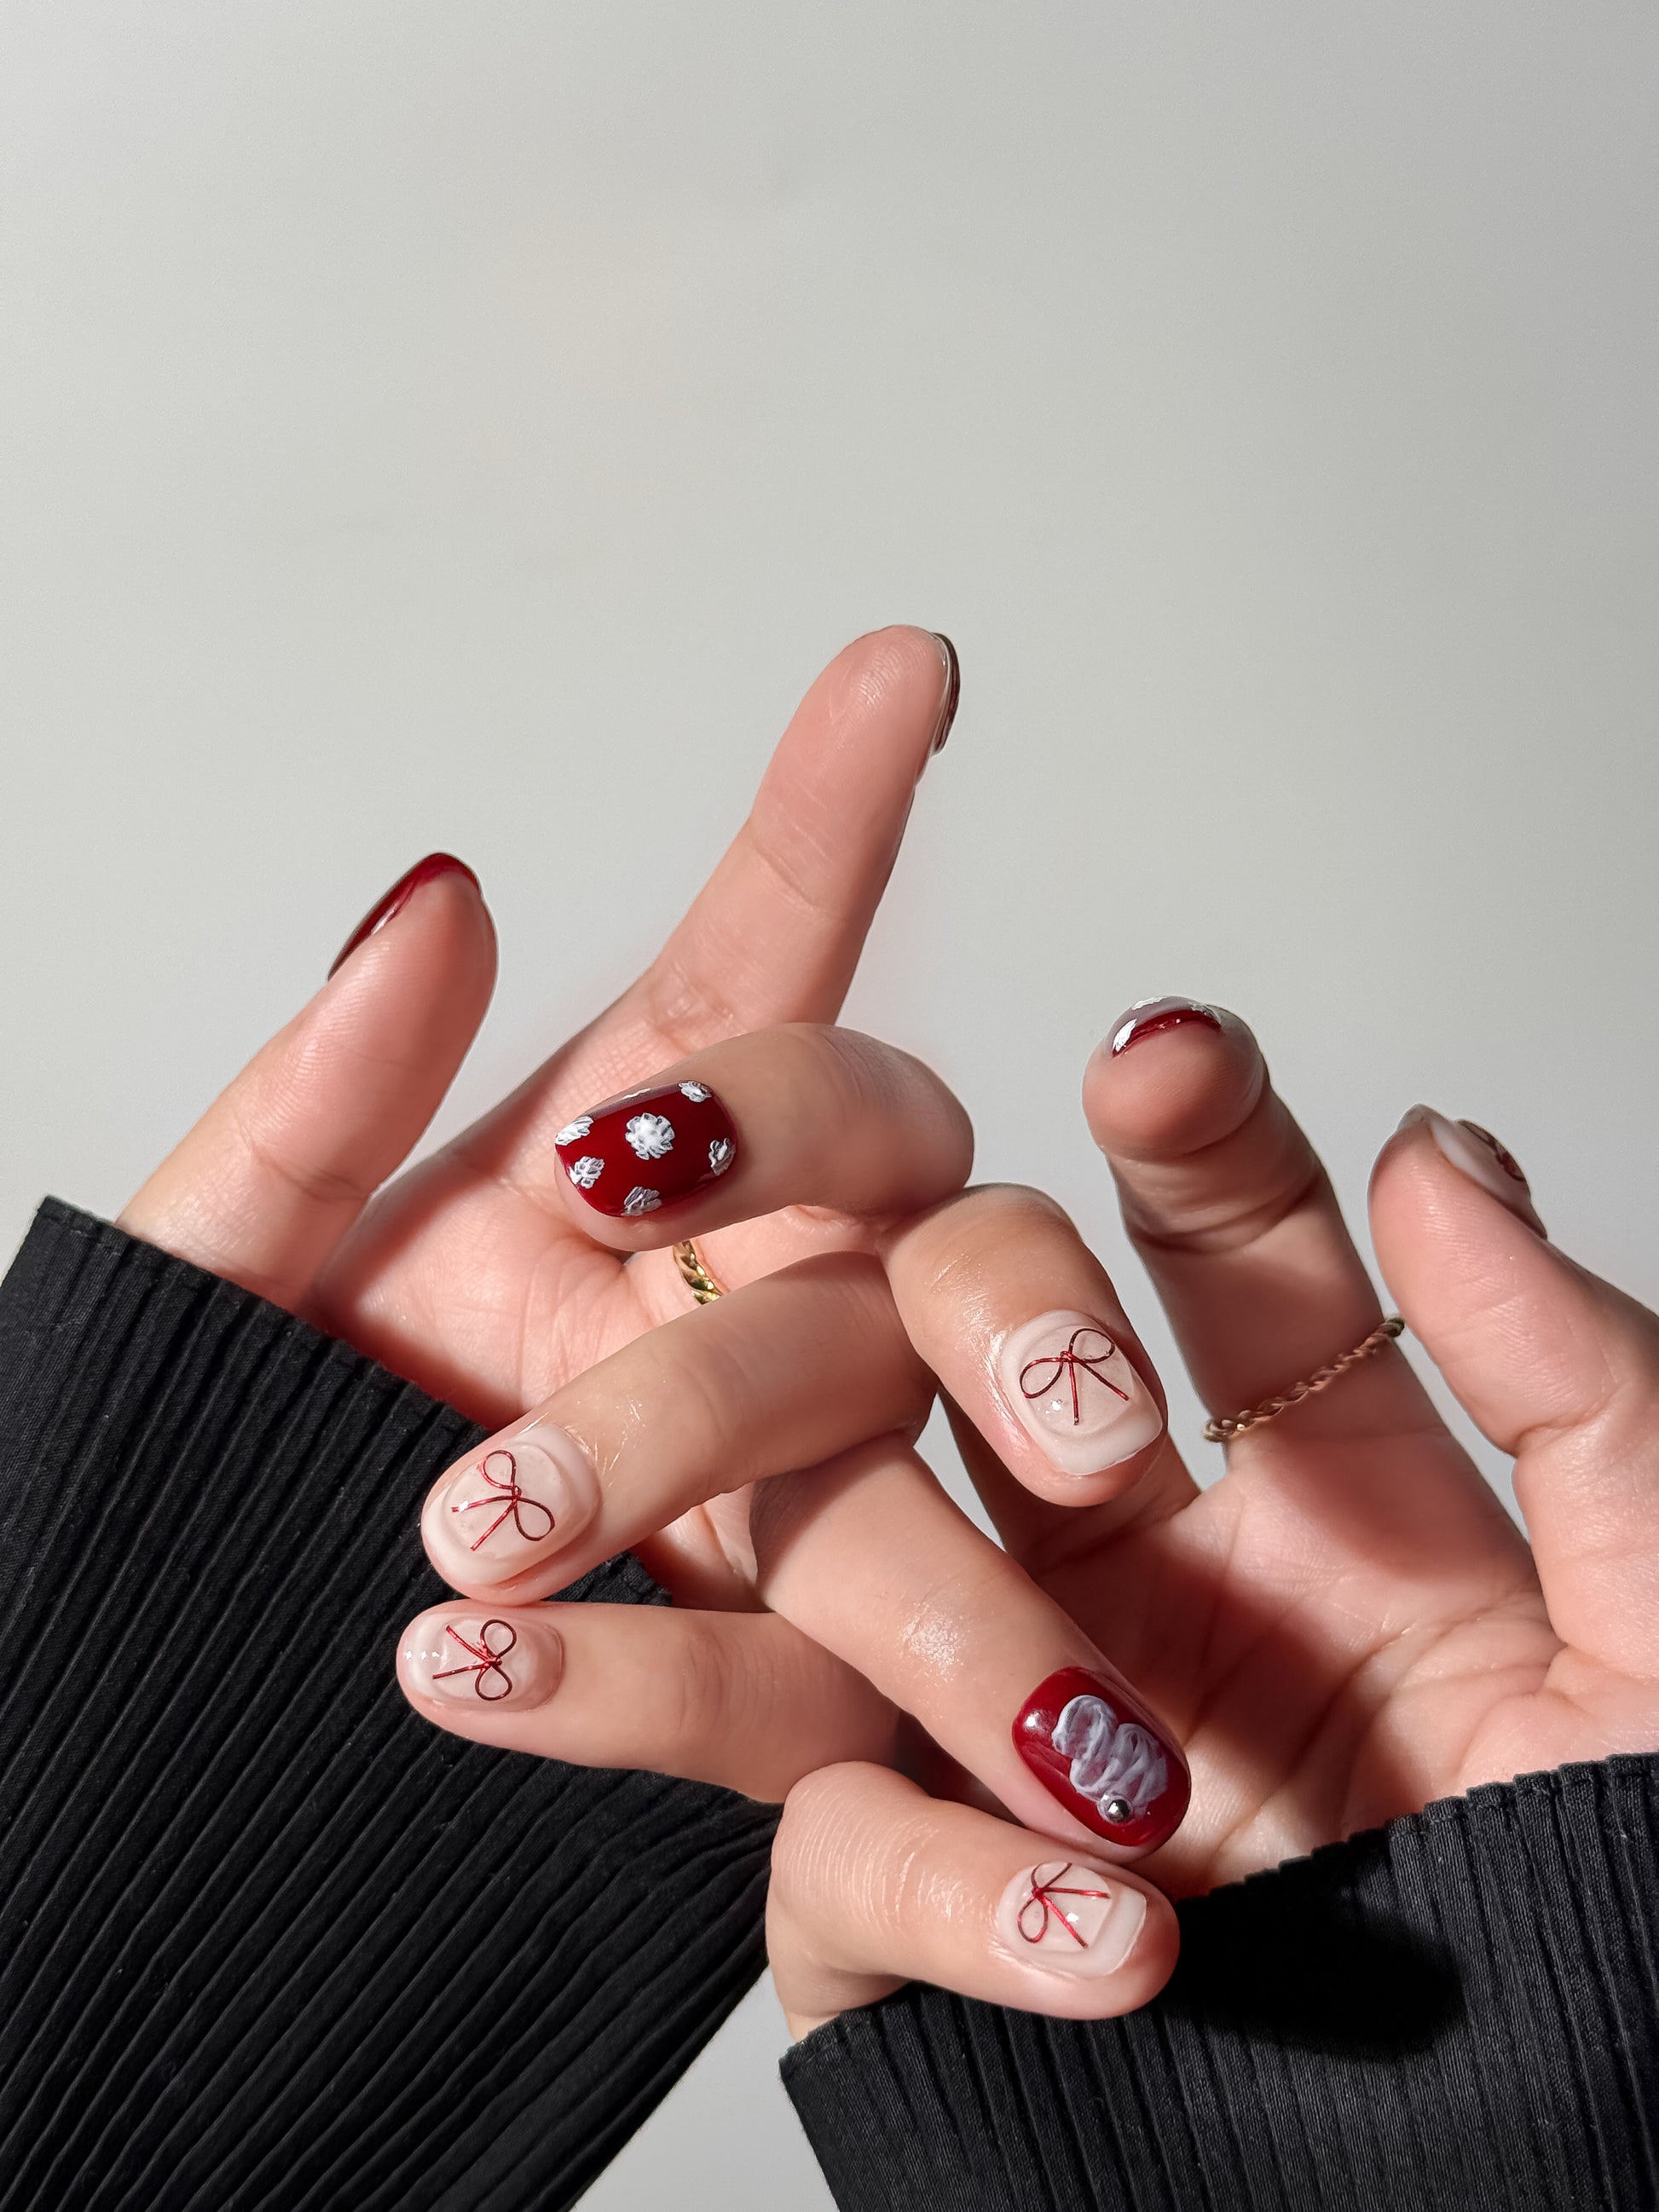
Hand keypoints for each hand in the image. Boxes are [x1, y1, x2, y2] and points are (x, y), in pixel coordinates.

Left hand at [120, 625, 964, 1622]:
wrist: (151, 1737)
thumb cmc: (199, 1473)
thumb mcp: (224, 1275)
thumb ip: (318, 1101)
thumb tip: (438, 896)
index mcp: (633, 1177)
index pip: (764, 968)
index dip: (832, 815)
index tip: (907, 660)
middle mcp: (748, 1306)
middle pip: (890, 1182)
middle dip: (817, 1145)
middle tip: (633, 1168)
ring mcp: (789, 1502)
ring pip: (894, 1446)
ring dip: (816, 1450)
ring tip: (565, 1506)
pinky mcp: (775, 1698)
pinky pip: (779, 1692)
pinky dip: (646, 1690)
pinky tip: (477, 1673)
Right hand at [764, 1001, 1658, 2025]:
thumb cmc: (1644, 1945)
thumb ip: (1590, 1393)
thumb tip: (1442, 1148)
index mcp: (1318, 1504)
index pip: (1217, 1261)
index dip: (1190, 1145)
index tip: (1164, 1061)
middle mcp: (1135, 1589)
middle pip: (954, 1357)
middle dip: (960, 1313)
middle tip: (1073, 1395)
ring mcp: (1012, 1741)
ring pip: (826, 1564)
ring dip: (863, 1598)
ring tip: (984, 1716)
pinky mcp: (930, 1923)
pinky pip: (850, 1856)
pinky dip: (951, 1887)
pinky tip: (1108, 1940)